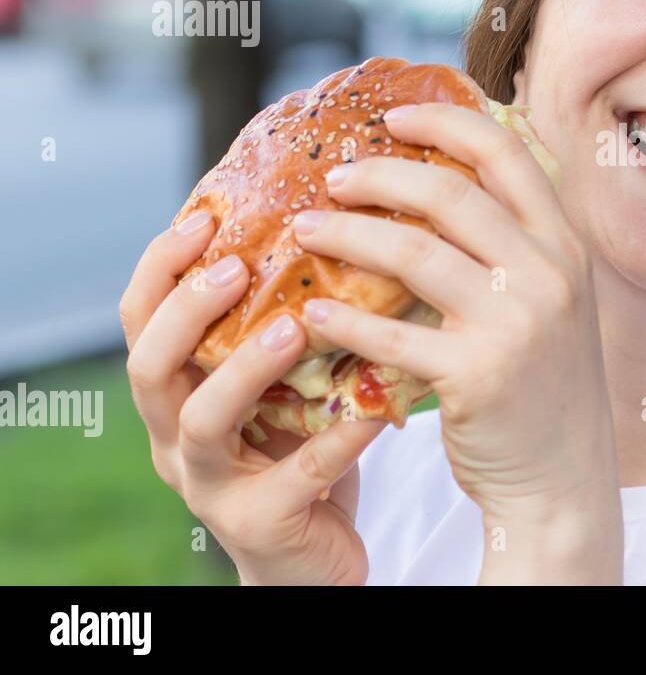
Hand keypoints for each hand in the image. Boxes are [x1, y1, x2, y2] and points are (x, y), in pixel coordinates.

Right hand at [120, 211, 386, 585]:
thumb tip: (336, 228)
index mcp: (176, 391)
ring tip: (293, 328)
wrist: (313, 559)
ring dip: (245, 368)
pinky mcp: (258, 524)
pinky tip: (374, 406)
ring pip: (204, 420)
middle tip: (235, 267)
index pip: (141, 319)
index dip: (161, 267)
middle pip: (149, 365)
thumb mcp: (283, 383)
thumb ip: (287, 323)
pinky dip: (337, 437)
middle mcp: (175, 437)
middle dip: (186, 311)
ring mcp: (211, 485)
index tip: (204, 217)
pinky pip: (298, 475)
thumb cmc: (300, 450)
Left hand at [290, 101, 622, 583]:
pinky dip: (341, 319)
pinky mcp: (477, 375)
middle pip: (449, 194)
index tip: (392, 116)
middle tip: (332, 178)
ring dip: (346, 236)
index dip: (445, 123)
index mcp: (565, 244)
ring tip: (303, 231)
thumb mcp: (553, 301)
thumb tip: (440, 184)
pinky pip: (391, 333)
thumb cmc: (543, 383)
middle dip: (378, 175)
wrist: (564, 476)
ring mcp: (516, 323)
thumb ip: (515, 245)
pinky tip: (309, 313)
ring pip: (412, 253)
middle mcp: (549, 273)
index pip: (507, 152)